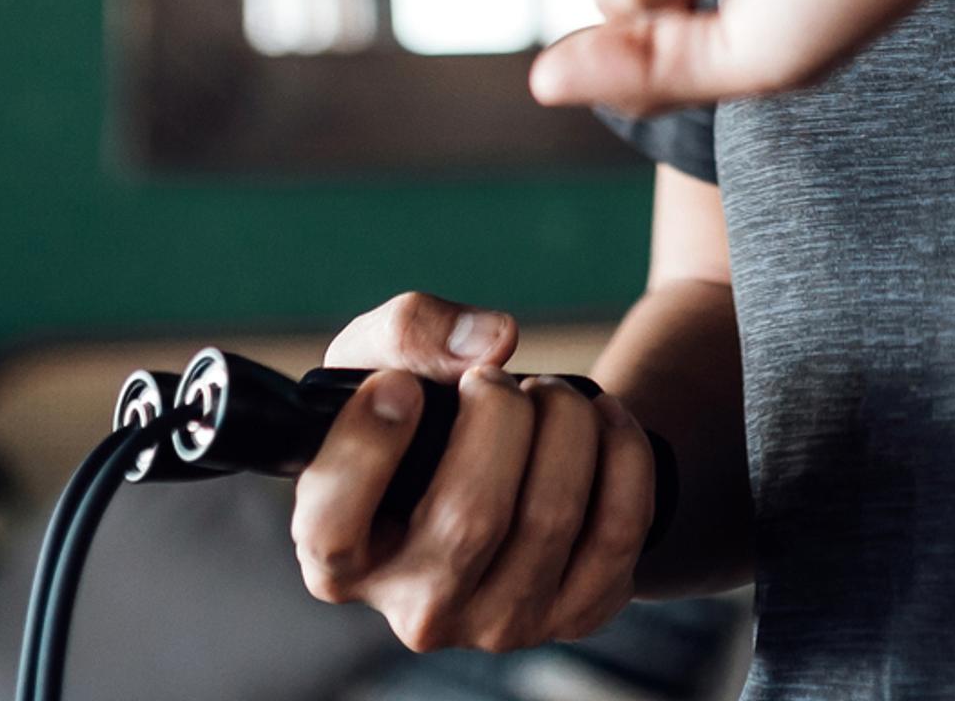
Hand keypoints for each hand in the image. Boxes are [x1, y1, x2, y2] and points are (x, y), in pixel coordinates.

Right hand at [289, 291, 660, 652]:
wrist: (498, 467)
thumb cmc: (418, 415)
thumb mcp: (377, 361)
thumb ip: (406, 330)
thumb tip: (492, 343)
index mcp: (341, 561)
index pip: (332, 532)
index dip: (367, 448)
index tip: (400, 386)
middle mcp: (417, 610)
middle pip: (472, 518)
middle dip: (498, 413)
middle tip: (493, 380)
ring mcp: (500, 623)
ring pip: (551, 517)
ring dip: (563, 421)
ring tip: (546, 395)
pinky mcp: (576, 614)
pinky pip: (619, 530)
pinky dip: (622, 451)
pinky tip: (600, 417)